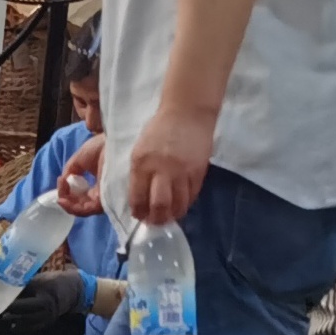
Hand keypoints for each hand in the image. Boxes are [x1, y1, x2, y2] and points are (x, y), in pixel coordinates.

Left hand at [7, 270, 85, 330]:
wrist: (73, 290)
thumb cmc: (53, 281)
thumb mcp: (38, 280)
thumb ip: (24, 285)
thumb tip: (5, 286)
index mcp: (44, 299)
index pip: (23, 304)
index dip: (10, 304)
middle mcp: (46, 311)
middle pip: (24, 315)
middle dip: (11, 313)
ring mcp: (48, 318)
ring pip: (29, 322)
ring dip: (16, 320)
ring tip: (3, 318)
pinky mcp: (49, 322)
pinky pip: (34, 326)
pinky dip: (24, 326)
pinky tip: (14, 326)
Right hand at [54, 135, 104, 216]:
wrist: (113, 142)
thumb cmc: (100, 148)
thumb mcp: (80, 159)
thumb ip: (71, 171)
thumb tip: (64, 181)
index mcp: (97, 186)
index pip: (80, 197)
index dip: (67, 192)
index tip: (61, 179)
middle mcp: (101, 194)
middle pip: (80, 206)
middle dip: (66, 200)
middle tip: (60, 188)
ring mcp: (103, 199)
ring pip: (82, 211)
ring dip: (67, 204)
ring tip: (60, 196)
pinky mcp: (104, 201)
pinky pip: (85, 210)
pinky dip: (72, 205)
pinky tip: (64, 197)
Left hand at [128, 104, 215, 226]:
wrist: (186, 112)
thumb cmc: (159, 129)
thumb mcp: (140, 148)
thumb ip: (139, 171)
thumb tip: (139, 196)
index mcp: (141, 162)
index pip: (137, 196)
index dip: (138, 211)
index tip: (138, 215)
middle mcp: (161, 169)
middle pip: (158, 205)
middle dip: (155, 219)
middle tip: (154, 222)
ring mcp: (182, 172)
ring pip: (178, 204)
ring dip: (172, 215)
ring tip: (168, 217)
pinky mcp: (198, 172)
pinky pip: (192, 196)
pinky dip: (185, 204)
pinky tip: (181, 205)